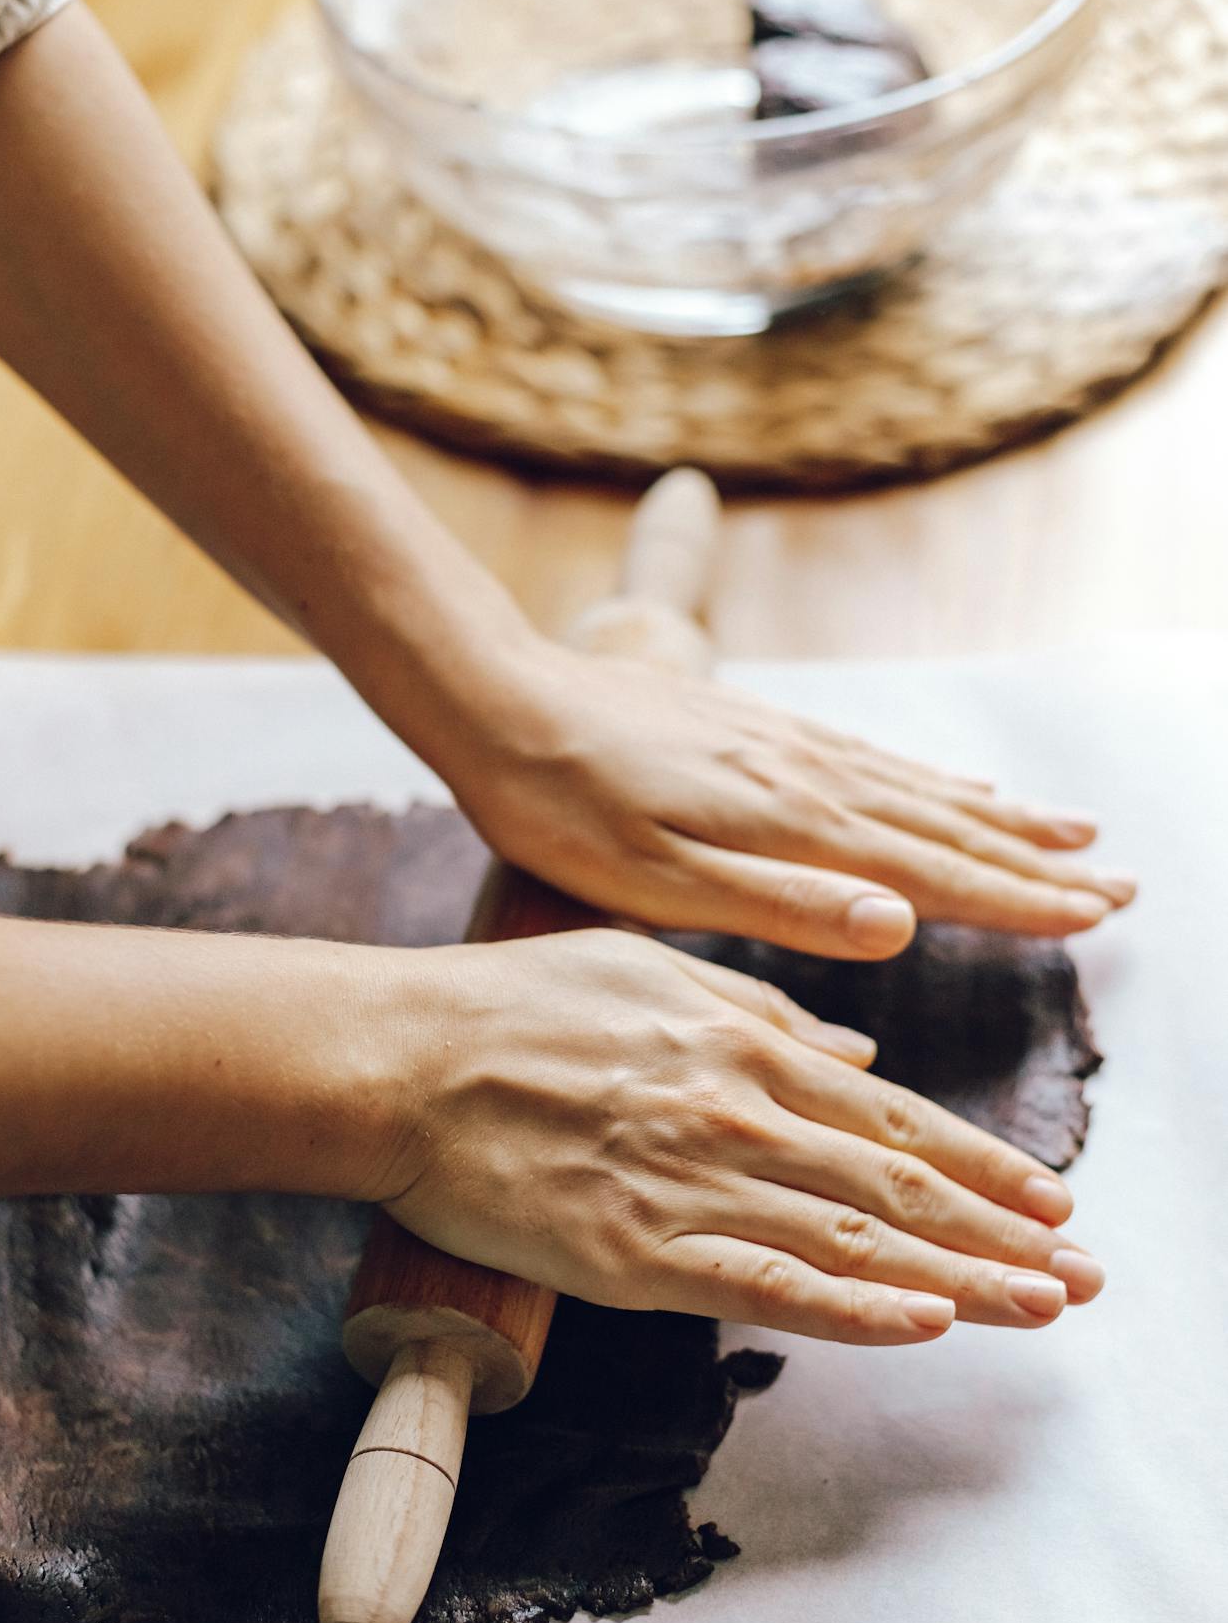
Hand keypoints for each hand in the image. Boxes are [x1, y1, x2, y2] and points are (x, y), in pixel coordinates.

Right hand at [379, 929, 1103, 1343]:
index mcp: (743, 1046)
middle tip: (1083, 1274)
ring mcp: (690, 1188)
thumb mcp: (651, 972)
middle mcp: (737, 1115)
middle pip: (897, 1186)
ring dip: (963, 1277)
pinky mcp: (635, 1256)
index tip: (1053, 1200)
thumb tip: (856, 1056)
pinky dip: (854, 1309)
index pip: (894, 1118)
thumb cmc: (517, 1004)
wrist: (403, 1060)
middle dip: (1004, 1233)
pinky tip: (925, 1322)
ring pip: (852, 1242)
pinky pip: (763, 1287)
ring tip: (1043, 1308)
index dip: (984, 1163)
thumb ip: (760, 1012)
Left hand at [445, 642, 1134, 959]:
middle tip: (1121, 883)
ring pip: (917, 790)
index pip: (931, 871)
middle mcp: (805, 777)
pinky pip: (871, 759)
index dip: (1018, 899)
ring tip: (1071, 830)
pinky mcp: (755, 730)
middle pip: (945, 827)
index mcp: (790, 824)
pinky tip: (954, 785)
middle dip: (1036, 861)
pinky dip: (930, 780)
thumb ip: (779, 903)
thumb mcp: (654, 880)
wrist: (500, 703)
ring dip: (1000, 817)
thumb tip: (900, 919)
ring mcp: (785, 746)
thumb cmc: (561, 810)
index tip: (1094, 915)